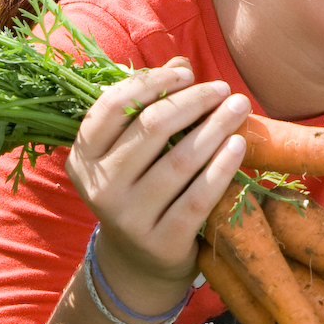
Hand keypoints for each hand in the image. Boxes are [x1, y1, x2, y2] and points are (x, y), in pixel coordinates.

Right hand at [65, 58, 249, 314]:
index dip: (153, 83)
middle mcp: (100, 187)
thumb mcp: (130, 150)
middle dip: (194, 101)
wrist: (140, 261)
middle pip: (152, 128)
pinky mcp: (161, 241)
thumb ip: (149, 105)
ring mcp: (129, 217)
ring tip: (240, 108)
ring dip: (216, 128)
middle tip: (224, 89)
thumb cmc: (139, 188)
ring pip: (180, 160)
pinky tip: (239, 145)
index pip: (113, 106)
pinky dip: (222, 167)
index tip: (187, 73)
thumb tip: (181, 62)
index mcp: (84, 156)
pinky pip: (199, 196)